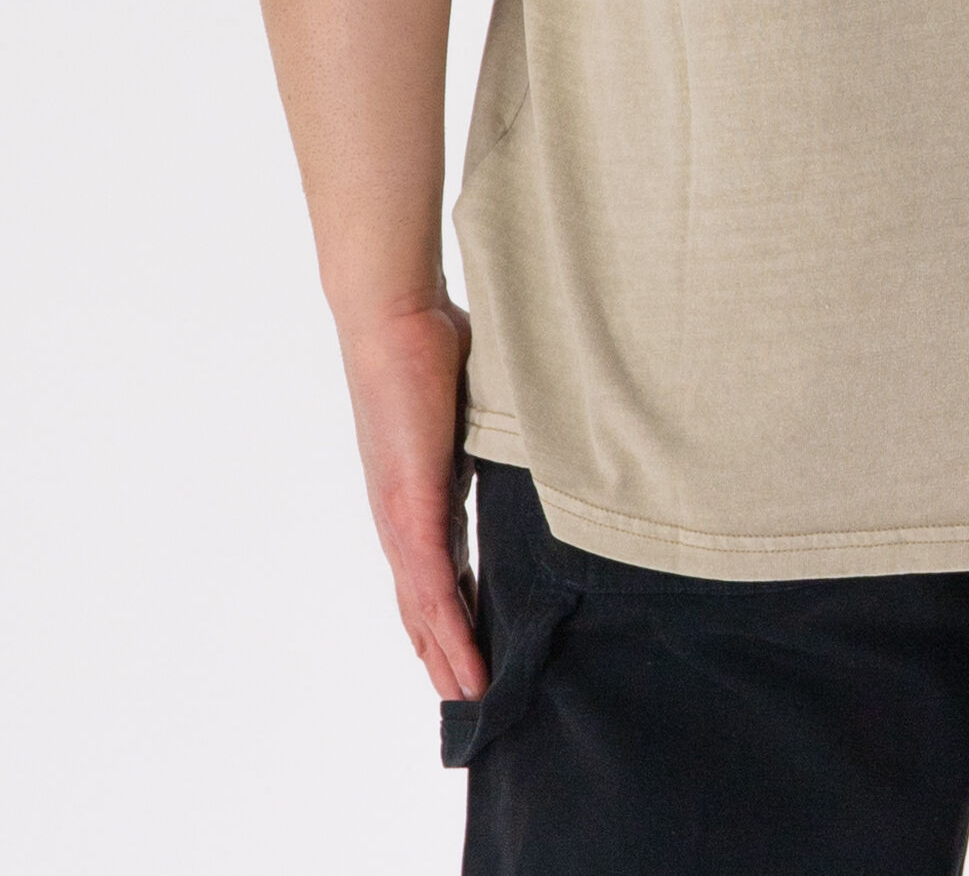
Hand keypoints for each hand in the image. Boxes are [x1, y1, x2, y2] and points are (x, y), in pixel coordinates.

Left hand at [338, 293, 487, 700]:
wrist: (392, 318)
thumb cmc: (429, 340)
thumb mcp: (472, 398)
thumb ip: (489, 426)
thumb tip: (531, 426)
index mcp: (414, 487)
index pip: (431, 563)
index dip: (445, 608)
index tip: (465, 642)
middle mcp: (399, 511)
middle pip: (419, 600)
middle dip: (441, 648)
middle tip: (466, 693)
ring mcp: (400, 514)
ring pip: (425, 605)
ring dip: (446, 654)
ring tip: (470, 695)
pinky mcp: (410, 506)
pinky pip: (433, 584)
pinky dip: (449, 629)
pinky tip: (464, 662)